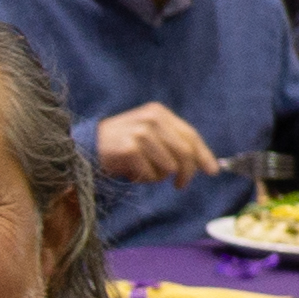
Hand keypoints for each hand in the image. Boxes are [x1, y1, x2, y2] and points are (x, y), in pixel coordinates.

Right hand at [92, 102, 220, 184]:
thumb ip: (172, 143)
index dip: (204, 155)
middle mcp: (152, 119)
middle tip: (179, 185)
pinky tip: (131, 173)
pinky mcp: (130, 149)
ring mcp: (141, 133)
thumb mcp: (147, 134)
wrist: (85, 147)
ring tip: (142, 171)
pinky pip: (151, 174)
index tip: (213, 171)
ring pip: (169, 167)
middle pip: (185, 153)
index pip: (190, 135)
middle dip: (186, 173)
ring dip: (157, 176)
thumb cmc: (119, 145)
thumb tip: (200, 164)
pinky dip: (143, 179)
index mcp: (159, 113)